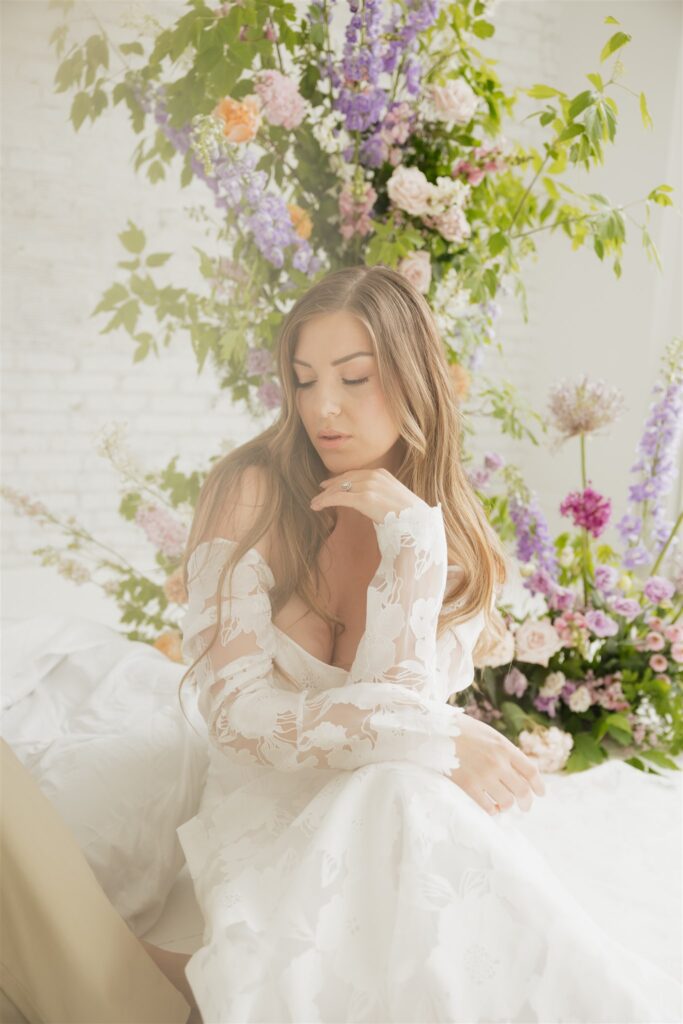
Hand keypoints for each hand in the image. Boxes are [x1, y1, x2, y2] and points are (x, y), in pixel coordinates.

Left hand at [309, 468, 425, 525]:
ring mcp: (369, 486)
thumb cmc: (408, 516)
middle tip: (319, 493)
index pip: (355, 474)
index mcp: (382, 473)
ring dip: (325, 496)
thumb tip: (369, 501)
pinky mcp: (364, 498)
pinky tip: (317, 506)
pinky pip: (339, 498)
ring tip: (314, 504)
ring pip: (340, 488)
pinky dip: (325, 501)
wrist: (418, 523)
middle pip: (345, 479)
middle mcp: (374, 476)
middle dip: (330, 487)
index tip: (329, 484)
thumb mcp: (393, 498)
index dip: (340, 479)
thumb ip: (380, 494)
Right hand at [448, 713, 545, 815]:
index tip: (541, 794)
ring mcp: (483, 776)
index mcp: (504, 748)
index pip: (530, 771)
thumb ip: (506, 752)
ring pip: (506, 801)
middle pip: (522, 790)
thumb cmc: (464, 731)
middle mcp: (497, 763)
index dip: (539, 785)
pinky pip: (486, 806)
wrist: (438, 731)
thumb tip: (520, 772)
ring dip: (507, 806)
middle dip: (526, 802)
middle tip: (525, 807)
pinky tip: (491, 808)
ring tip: (504, 806)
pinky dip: (492, 810)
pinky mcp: (467, 786)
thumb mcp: (490, 735)